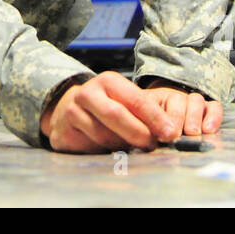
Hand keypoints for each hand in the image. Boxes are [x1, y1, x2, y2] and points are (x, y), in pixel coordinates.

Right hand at [40, 71, 178, 152]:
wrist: (67, 108)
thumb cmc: (106, 105)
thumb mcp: (123, 100)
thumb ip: (143, 112)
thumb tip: (169, 131)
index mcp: (108, 81)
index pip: (135, 98)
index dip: (155, 117)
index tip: (170, 132)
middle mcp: (87, 93)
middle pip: (116, 115)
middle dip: (139, 133)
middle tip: (153, 145)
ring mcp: (72, 112)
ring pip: (104, 136)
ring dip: (123, 146)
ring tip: (131, 147)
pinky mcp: (64, 133)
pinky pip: (90, 148)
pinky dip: (105, 152)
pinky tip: (111, 150)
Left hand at [143, 77, 223, 136]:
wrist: (167, 119)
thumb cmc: (153, 129)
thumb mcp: (144, 128)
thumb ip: (145, 133)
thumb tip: (147, 142)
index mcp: (152, 100)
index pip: (154, 103)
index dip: (158, 119)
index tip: (160, 136)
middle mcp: (173, 97)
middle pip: (177, 101)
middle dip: (176, 119)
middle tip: (175, 134)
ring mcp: (191, 101)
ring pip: (195, 101)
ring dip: (193, 118)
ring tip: (192, 133)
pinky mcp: (207, 108)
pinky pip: (214, 107)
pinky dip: (213, 117)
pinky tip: (209, 130)